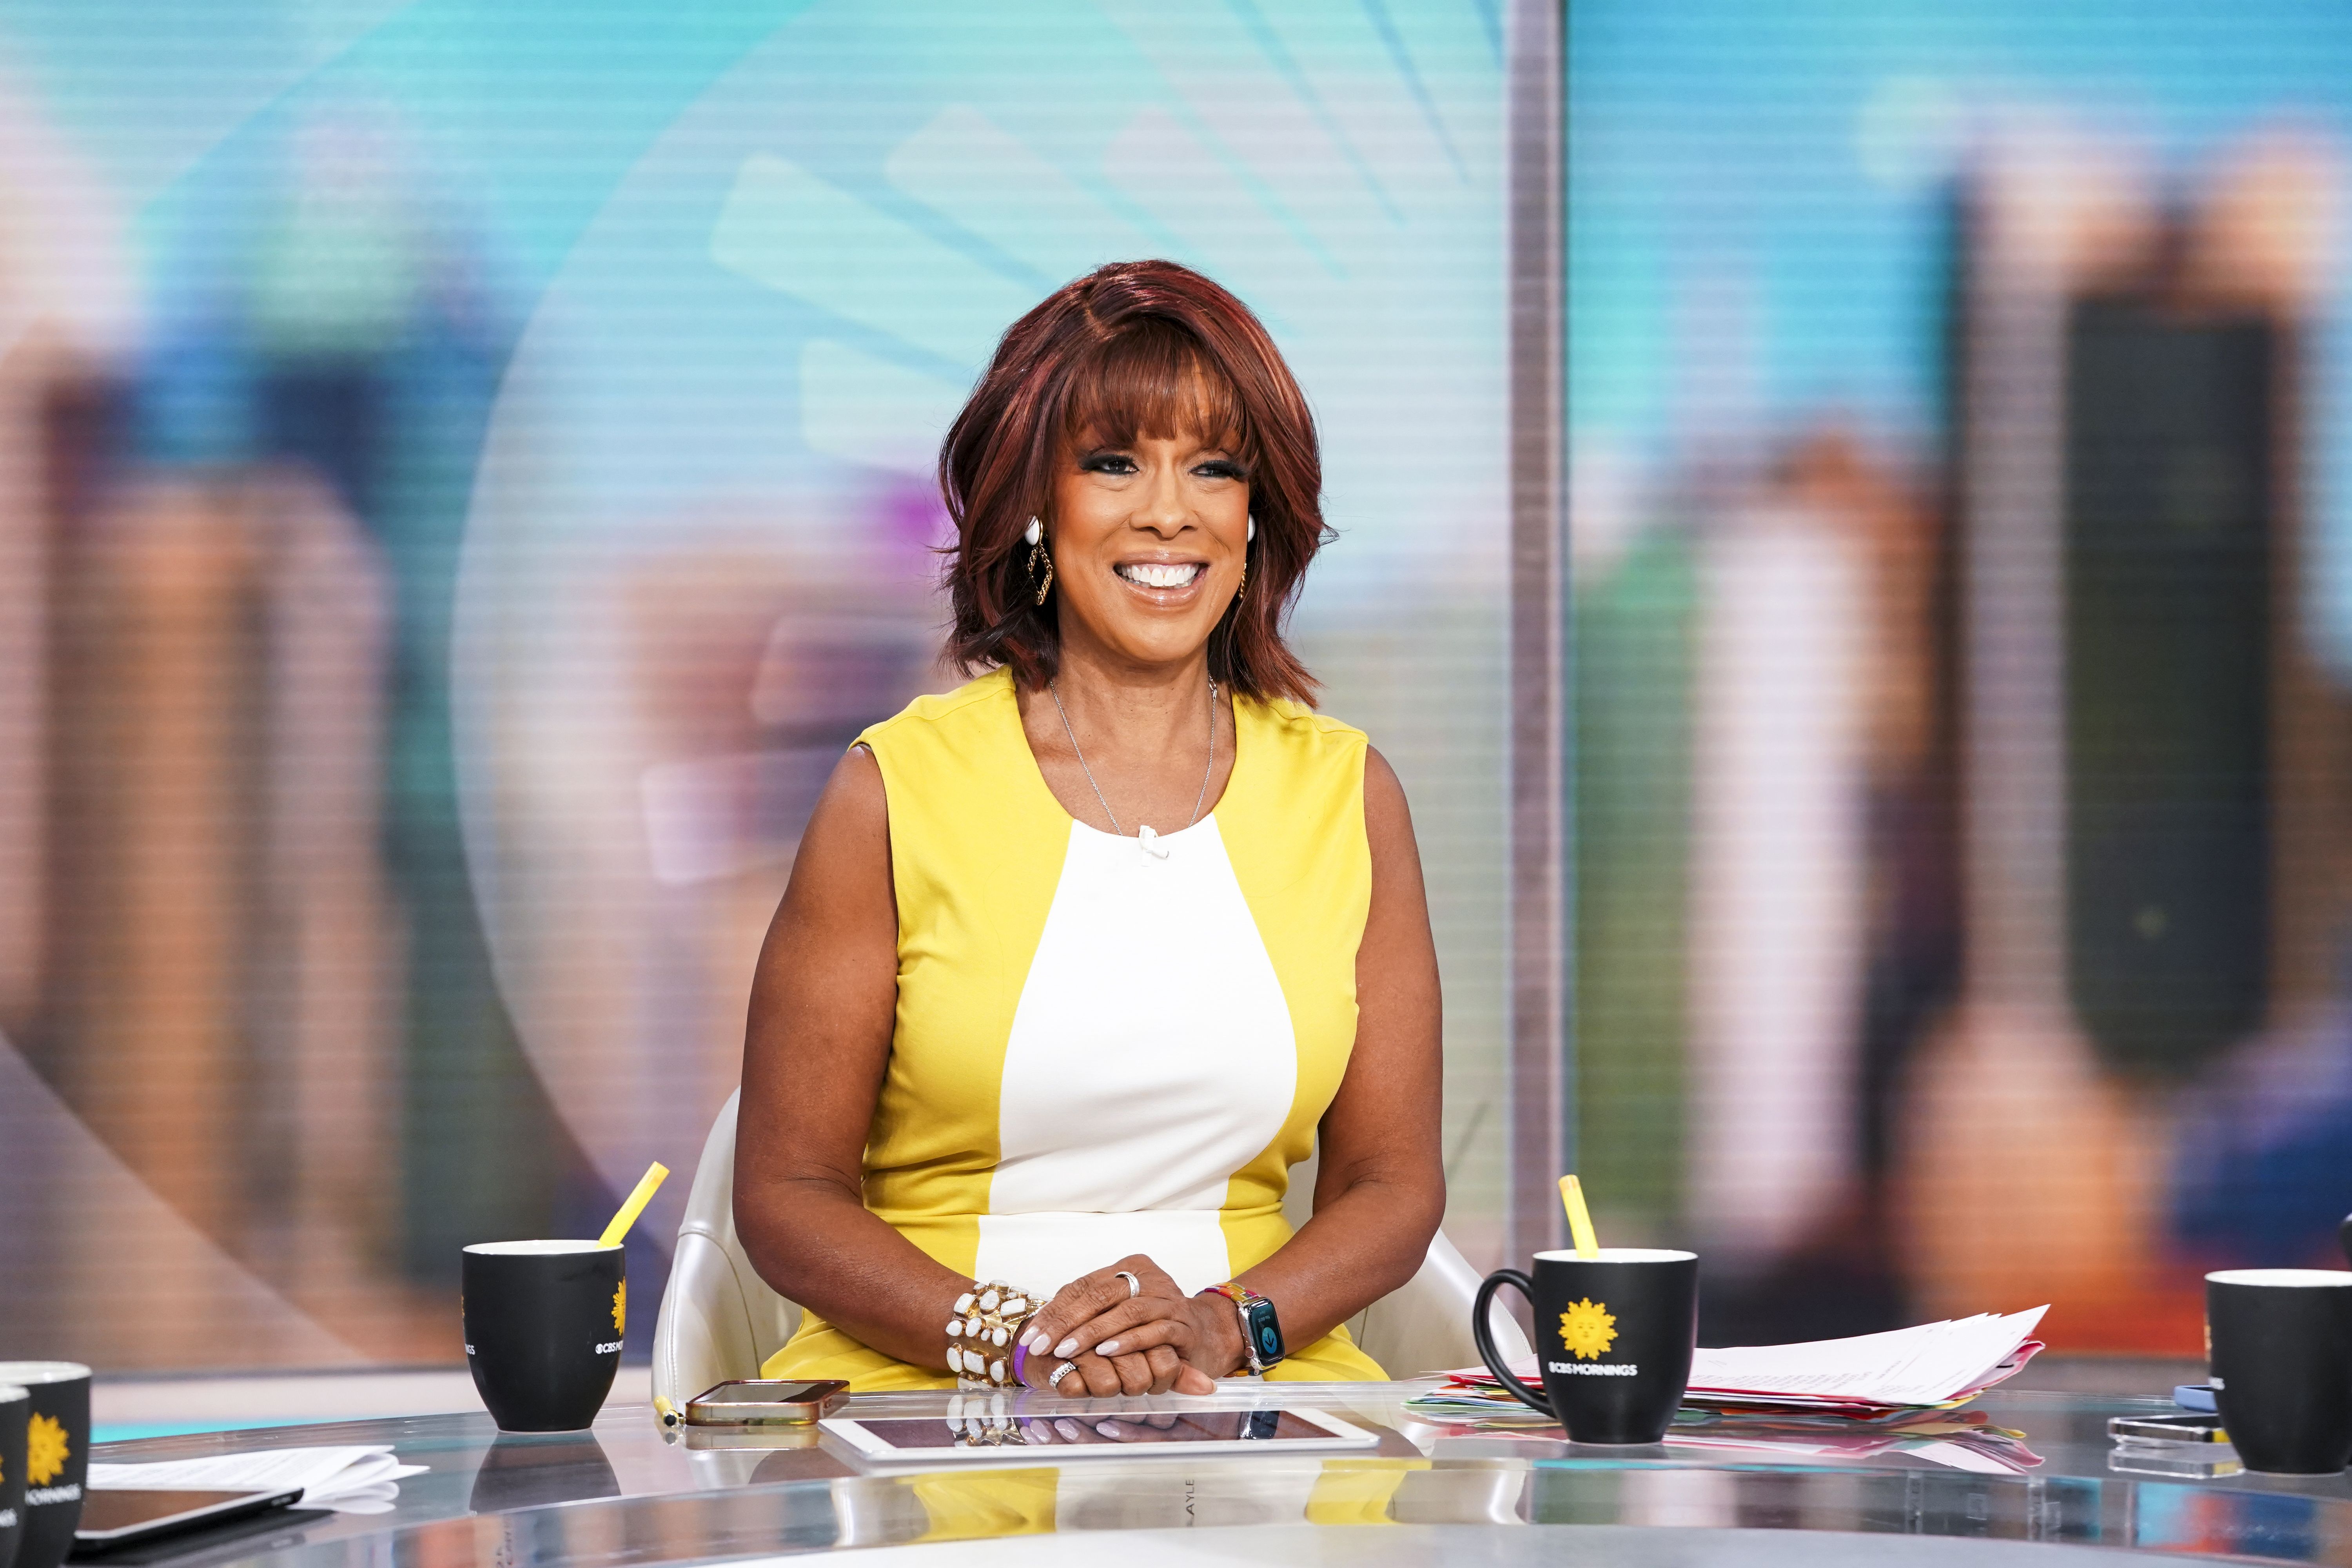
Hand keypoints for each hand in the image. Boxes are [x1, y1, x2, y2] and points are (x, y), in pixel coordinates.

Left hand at [1019, 1256, 1217, 1396]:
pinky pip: (1154, 1331)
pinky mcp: (1184, 1325)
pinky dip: (1128, 1342)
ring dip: (1094, 1332)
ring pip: (1127, 1311)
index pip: (1083, 1285)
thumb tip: (1034, 1333)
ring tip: (1068, 1351)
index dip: (1055, 1312)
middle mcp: (1150, 1277)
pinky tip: (1106, 1353)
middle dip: (1068, 1322)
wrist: (1205, 1334)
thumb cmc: (1150, 1325)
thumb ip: (1084, 1315)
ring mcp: (1169, 1300)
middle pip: (1102, 1294)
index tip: (1031, 1338)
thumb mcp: (1114, 1314)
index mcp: (1129, 1268)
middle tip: (1043, 1347)